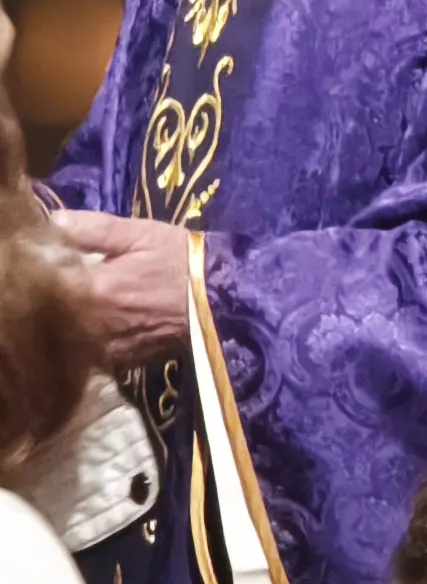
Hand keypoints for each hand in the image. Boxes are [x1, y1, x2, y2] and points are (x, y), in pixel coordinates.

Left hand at [53, 208, 190, 369]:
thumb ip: (94, 228)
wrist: (229, 303)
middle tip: (63, 282)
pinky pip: (92, 352)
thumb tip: (51, 221)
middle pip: (50, 313)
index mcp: (94, 288)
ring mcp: (107, 348)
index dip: (40, 268)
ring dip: (67, 322)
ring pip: (68, 336)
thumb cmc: (186, 262)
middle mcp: (94, 324)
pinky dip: (89, 340)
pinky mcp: (123, 362)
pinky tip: (98, 326)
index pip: (43, 279)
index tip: (42, 259)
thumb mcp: (143, 234)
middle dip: (51, 298)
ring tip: (77, 307)